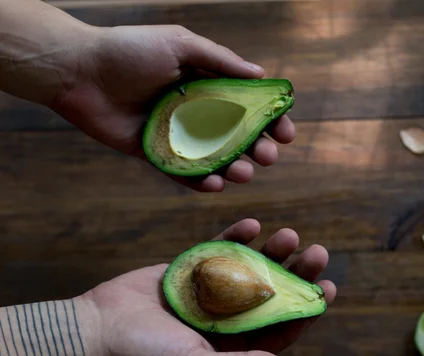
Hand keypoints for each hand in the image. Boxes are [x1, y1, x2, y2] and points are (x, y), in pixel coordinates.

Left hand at [51, 24, 295, 191]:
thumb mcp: (180, 44)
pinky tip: (215, 184)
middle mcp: (196, 111)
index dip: (270, 120)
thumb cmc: (129, 50)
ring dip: (234, 168)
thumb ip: (220, 60)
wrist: (79, 71)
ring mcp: (177, 135)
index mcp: (206, 84)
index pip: (247, 105)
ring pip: (215, 158)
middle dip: (258, 148)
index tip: (286, 133)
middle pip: (237, 136)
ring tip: (243, 173)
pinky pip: (183, 173)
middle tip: (267, 157)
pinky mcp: (155, 154)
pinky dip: (201, 182)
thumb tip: (262, 74)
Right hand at [79, 219, 335, 355]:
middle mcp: (227, 318)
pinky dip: (236, 236)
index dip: (306, 310)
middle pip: (272, 293)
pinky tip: (253, 224)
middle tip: (317, 252)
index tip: (327, 289)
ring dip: (272, 251)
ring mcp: (211, 290)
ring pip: (250, 268)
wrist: (96, 329)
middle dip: (297, 274)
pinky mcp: (192, 268)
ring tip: (290, 234)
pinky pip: (220, 249)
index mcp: (233, 346)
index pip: (279, 328)